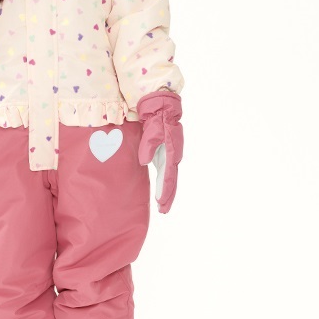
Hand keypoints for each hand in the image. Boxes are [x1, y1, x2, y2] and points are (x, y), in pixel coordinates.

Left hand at [136, 89, 183, 213]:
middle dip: (168, 196)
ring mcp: (171, 155)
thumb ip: (148, 148)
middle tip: (164, 211)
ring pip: (170, 178)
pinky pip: (166, 171)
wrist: (162, 108)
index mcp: (171, 153)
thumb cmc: (157, 120)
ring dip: (167, 191)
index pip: (168, 177)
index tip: (161, 203)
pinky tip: (160, 189)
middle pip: (172, 181)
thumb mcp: (152, 133)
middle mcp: (174, 156)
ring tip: (163, 205)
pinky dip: (165, 182)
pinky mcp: (166, 153)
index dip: (165, 191)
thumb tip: (145, 162)